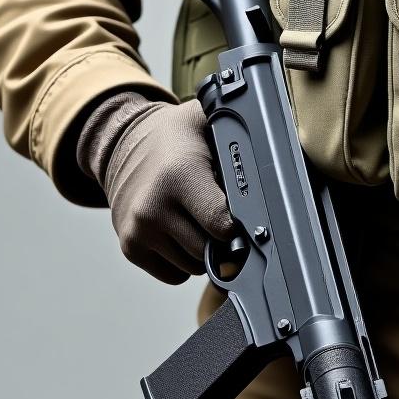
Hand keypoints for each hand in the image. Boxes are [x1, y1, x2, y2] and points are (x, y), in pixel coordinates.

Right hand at [77, 92, 233, 283]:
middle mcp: (154, 208)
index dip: (239, 228)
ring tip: (197, 220)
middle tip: (221, 217)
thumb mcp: (208, 122)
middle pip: (209, 251)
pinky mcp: (130, 247)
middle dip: (222, 240)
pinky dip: (183, 262)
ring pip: (194, 267)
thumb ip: (239, 140)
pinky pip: (175, 275)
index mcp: (180, 177)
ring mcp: (138, 231)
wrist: (120, 143)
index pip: (222, 225)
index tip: (244, 220)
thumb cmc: (178, 138)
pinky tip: (181, 233)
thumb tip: (278, 159)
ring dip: (203, 252)